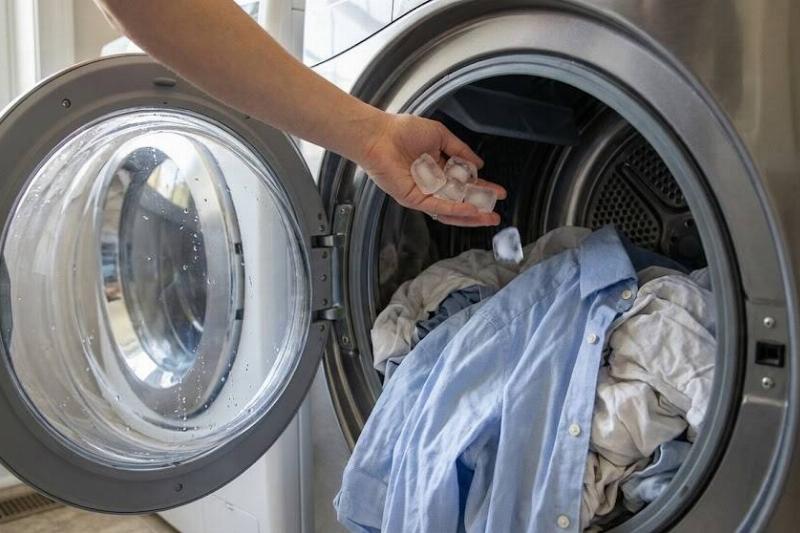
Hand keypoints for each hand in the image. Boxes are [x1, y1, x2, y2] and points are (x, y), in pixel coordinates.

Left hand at [355, 113, 506, 226]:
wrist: (380, 135)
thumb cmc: (403, 131)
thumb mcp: (440, 135)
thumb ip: (460, 150)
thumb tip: (479, 163)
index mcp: (438, 168)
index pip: (464, 183)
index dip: (482, 188)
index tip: (499, 192)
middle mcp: (432, 183)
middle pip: (460, 200)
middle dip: (479, 207)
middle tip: (496, 213)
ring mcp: (423, 193)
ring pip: (450, 209)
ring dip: (470, 215)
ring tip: (487, 217)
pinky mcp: (413, 199)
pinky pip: (437, 207)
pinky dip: (454, 209)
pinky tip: (470, 210)